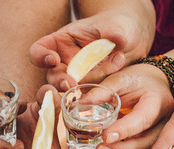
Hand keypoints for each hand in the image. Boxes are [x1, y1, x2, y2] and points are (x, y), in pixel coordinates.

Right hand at [29, 10, 152, 90]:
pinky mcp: (90, 91)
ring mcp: (77, 79)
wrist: (134, 42)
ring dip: (83, 91)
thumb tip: (114, 38)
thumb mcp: (119, 25)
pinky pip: (87, 99)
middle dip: (61, 82)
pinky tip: (109, 91)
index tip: (53, 59)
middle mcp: (65, 62)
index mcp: (62, 42)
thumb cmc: (120, 26)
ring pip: (70, 91)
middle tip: (73, 84)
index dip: (40, 57)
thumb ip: (115, 32)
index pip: (39, 50)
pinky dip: (96, 97)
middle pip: (52, 77)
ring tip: (102, 81)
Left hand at [86, 64, 173, 148]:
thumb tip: (80, 103)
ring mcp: (162, 139)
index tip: (105, 136)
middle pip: (147, 144)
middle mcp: (165, 124)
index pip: (143, 119)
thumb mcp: (122, 79)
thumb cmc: (138, 82)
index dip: (125, 130)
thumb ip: (103, 90)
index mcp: (157, 102)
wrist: (156, 87)